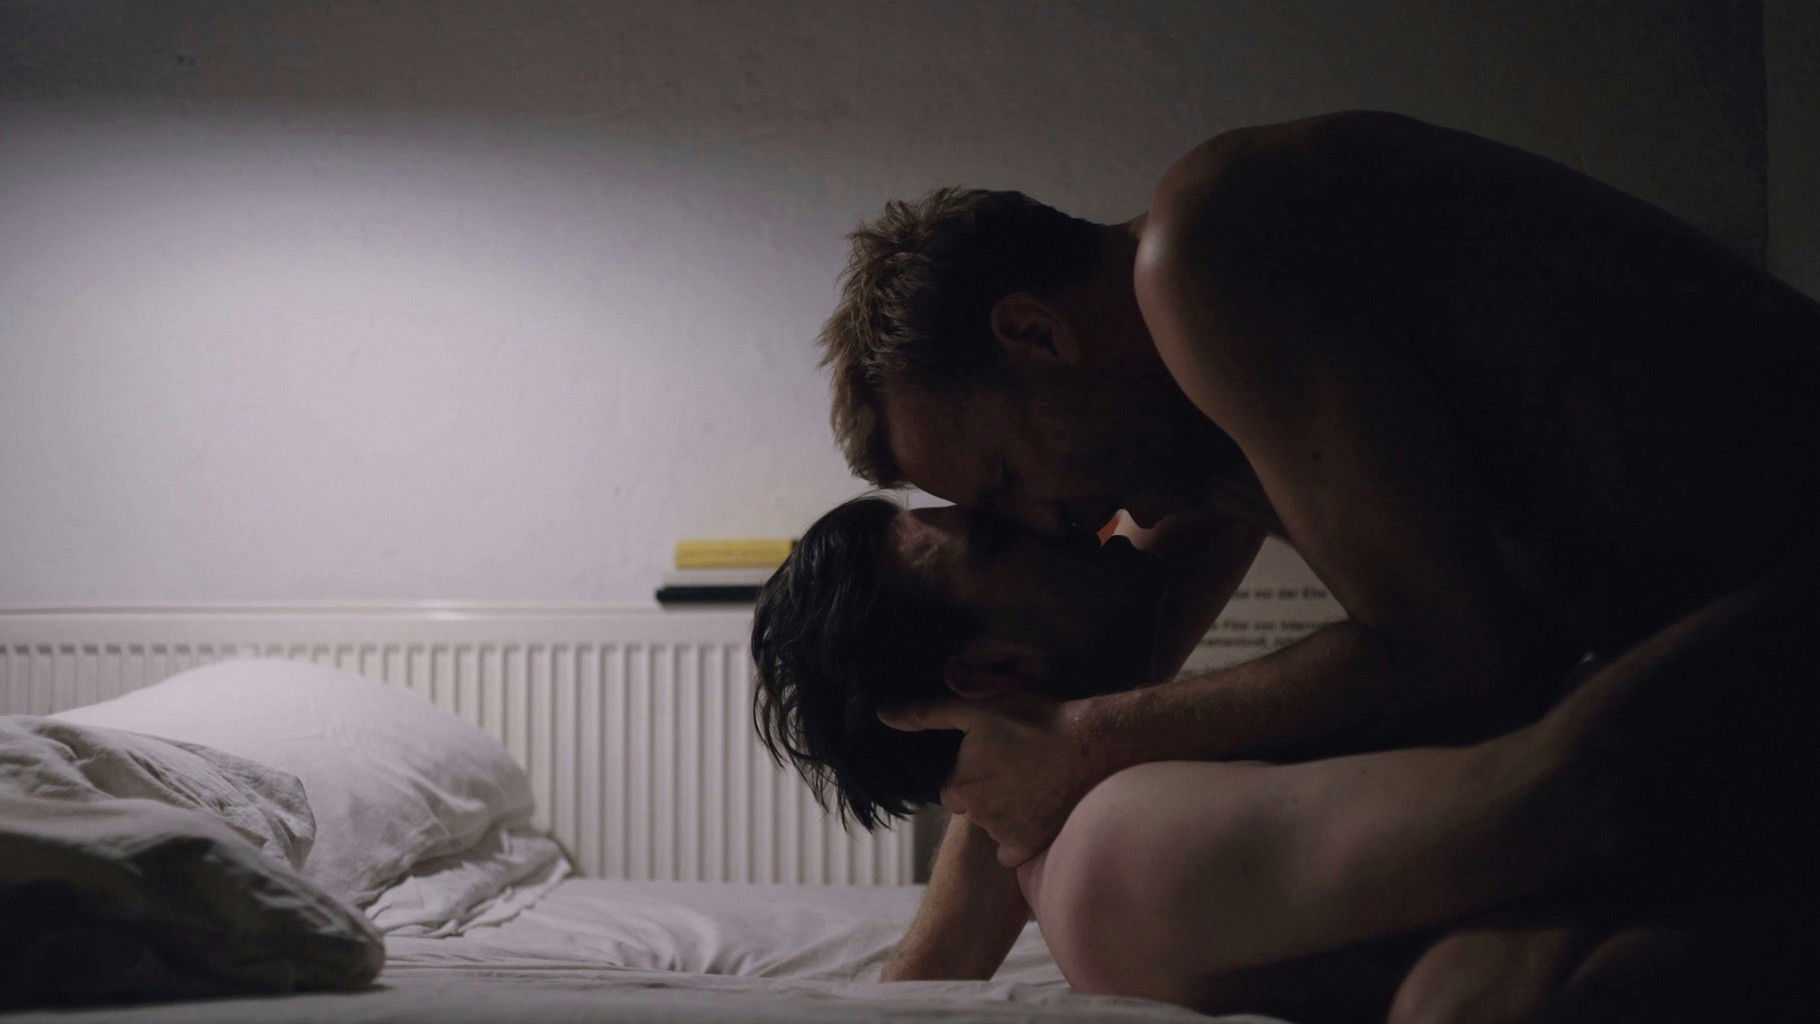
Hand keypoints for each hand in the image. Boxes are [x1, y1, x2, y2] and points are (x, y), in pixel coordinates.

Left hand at [878, 693, 1108, 867]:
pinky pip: (1016, 851)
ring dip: (1008, 814)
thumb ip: (927, 715)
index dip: (969, 775)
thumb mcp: (975, 711)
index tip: (993, 760)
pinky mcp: (1032, 846)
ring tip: (1035, 786)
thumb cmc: (1032, 722)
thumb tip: (883, 715)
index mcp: (960, 786)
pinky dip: (1025, 837)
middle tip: (1016, 770)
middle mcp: (978, 816)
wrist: (1090, 744)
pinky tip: (1042, 812)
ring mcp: (1006, 834)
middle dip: (988, 796)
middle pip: (975, 810)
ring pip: (997, 828)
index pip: (951, 790)